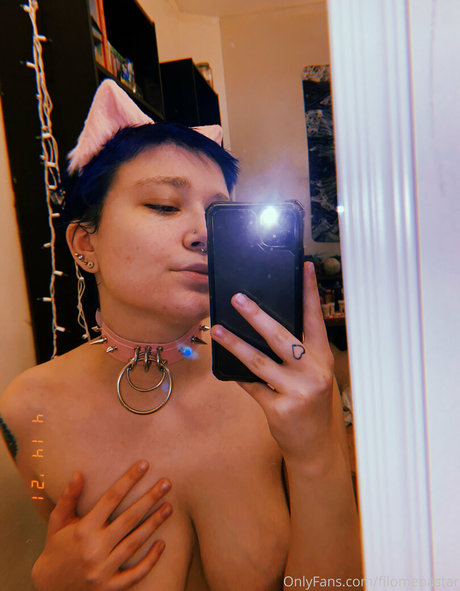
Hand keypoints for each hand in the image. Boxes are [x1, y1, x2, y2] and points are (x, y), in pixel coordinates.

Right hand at [32, 461, 171, 590]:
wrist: (50, 587)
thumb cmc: (56, 547)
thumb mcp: (57, 521)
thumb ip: (68, 498)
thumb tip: (78, 473)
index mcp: (82, 529)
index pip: (111, 498)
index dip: (128, 479)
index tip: (144, 464)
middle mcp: (93, 549)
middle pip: (128, 518)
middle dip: (150, 499)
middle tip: (167, 483)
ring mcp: (102, 570)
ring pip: (135, 543)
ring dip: (154, 524)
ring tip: (169, 507)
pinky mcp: (109, 587)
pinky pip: (135, 575)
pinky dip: (150, 560)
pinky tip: (162, 544)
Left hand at [210, 262, 335, 464]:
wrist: (314, 444)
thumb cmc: (309, 402)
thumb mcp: (311, 374)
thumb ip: (295, 353)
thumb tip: (262, 327)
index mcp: (321, 357)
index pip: (315, 319)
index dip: (310, 292)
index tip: (304, 267)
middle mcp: (313, 371)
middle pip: (281, 337)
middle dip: (257, 316)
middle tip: (237, 298)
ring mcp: (298, 391)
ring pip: (259, 361)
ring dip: (235, 343)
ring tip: (217, 329)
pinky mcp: (281, 409)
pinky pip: (252, 386)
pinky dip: (238, 376)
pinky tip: (226, 366)